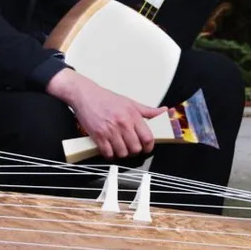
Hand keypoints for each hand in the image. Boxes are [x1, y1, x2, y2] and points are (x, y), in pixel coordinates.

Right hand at [48, 69, 165, 158]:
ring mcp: (110, 130)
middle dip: (135, 151)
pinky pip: (108, 153)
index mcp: (132, 115)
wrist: (85, 95)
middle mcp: (123, 123)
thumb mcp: (130, 103)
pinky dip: (110, 154)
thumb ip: (149, 111)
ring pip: (122, 153)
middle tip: (132, 147)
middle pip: (136, 148)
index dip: (149, 146)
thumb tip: (165, 112)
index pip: (148, 138)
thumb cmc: (106, 98)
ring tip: (120, 147)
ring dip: (122, 153)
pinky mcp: (98, 136)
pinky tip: (110, 148)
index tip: (147, 147)